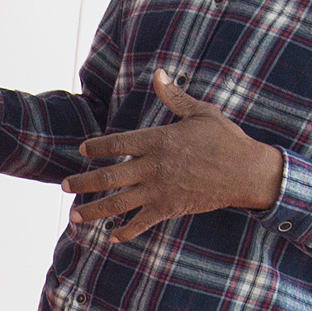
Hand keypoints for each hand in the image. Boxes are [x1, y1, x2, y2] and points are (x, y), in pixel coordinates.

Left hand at [66, 71, 285, 239]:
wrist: (247, 171)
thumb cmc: (225, 139)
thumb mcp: (200, 112)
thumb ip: (174, 97)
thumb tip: (158, 74)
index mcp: (158, 140)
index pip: (118, 143)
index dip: (97, 147)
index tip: (81, 149)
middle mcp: (154, 166)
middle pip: (110, 176)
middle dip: (84, 182)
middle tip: (64, 186)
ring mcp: (160, 190)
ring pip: (119, 202)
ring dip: (94, 211)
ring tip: (74, 217)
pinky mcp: (170, 208)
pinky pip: (142, 222)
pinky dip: (126, 231)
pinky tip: (112, 236)